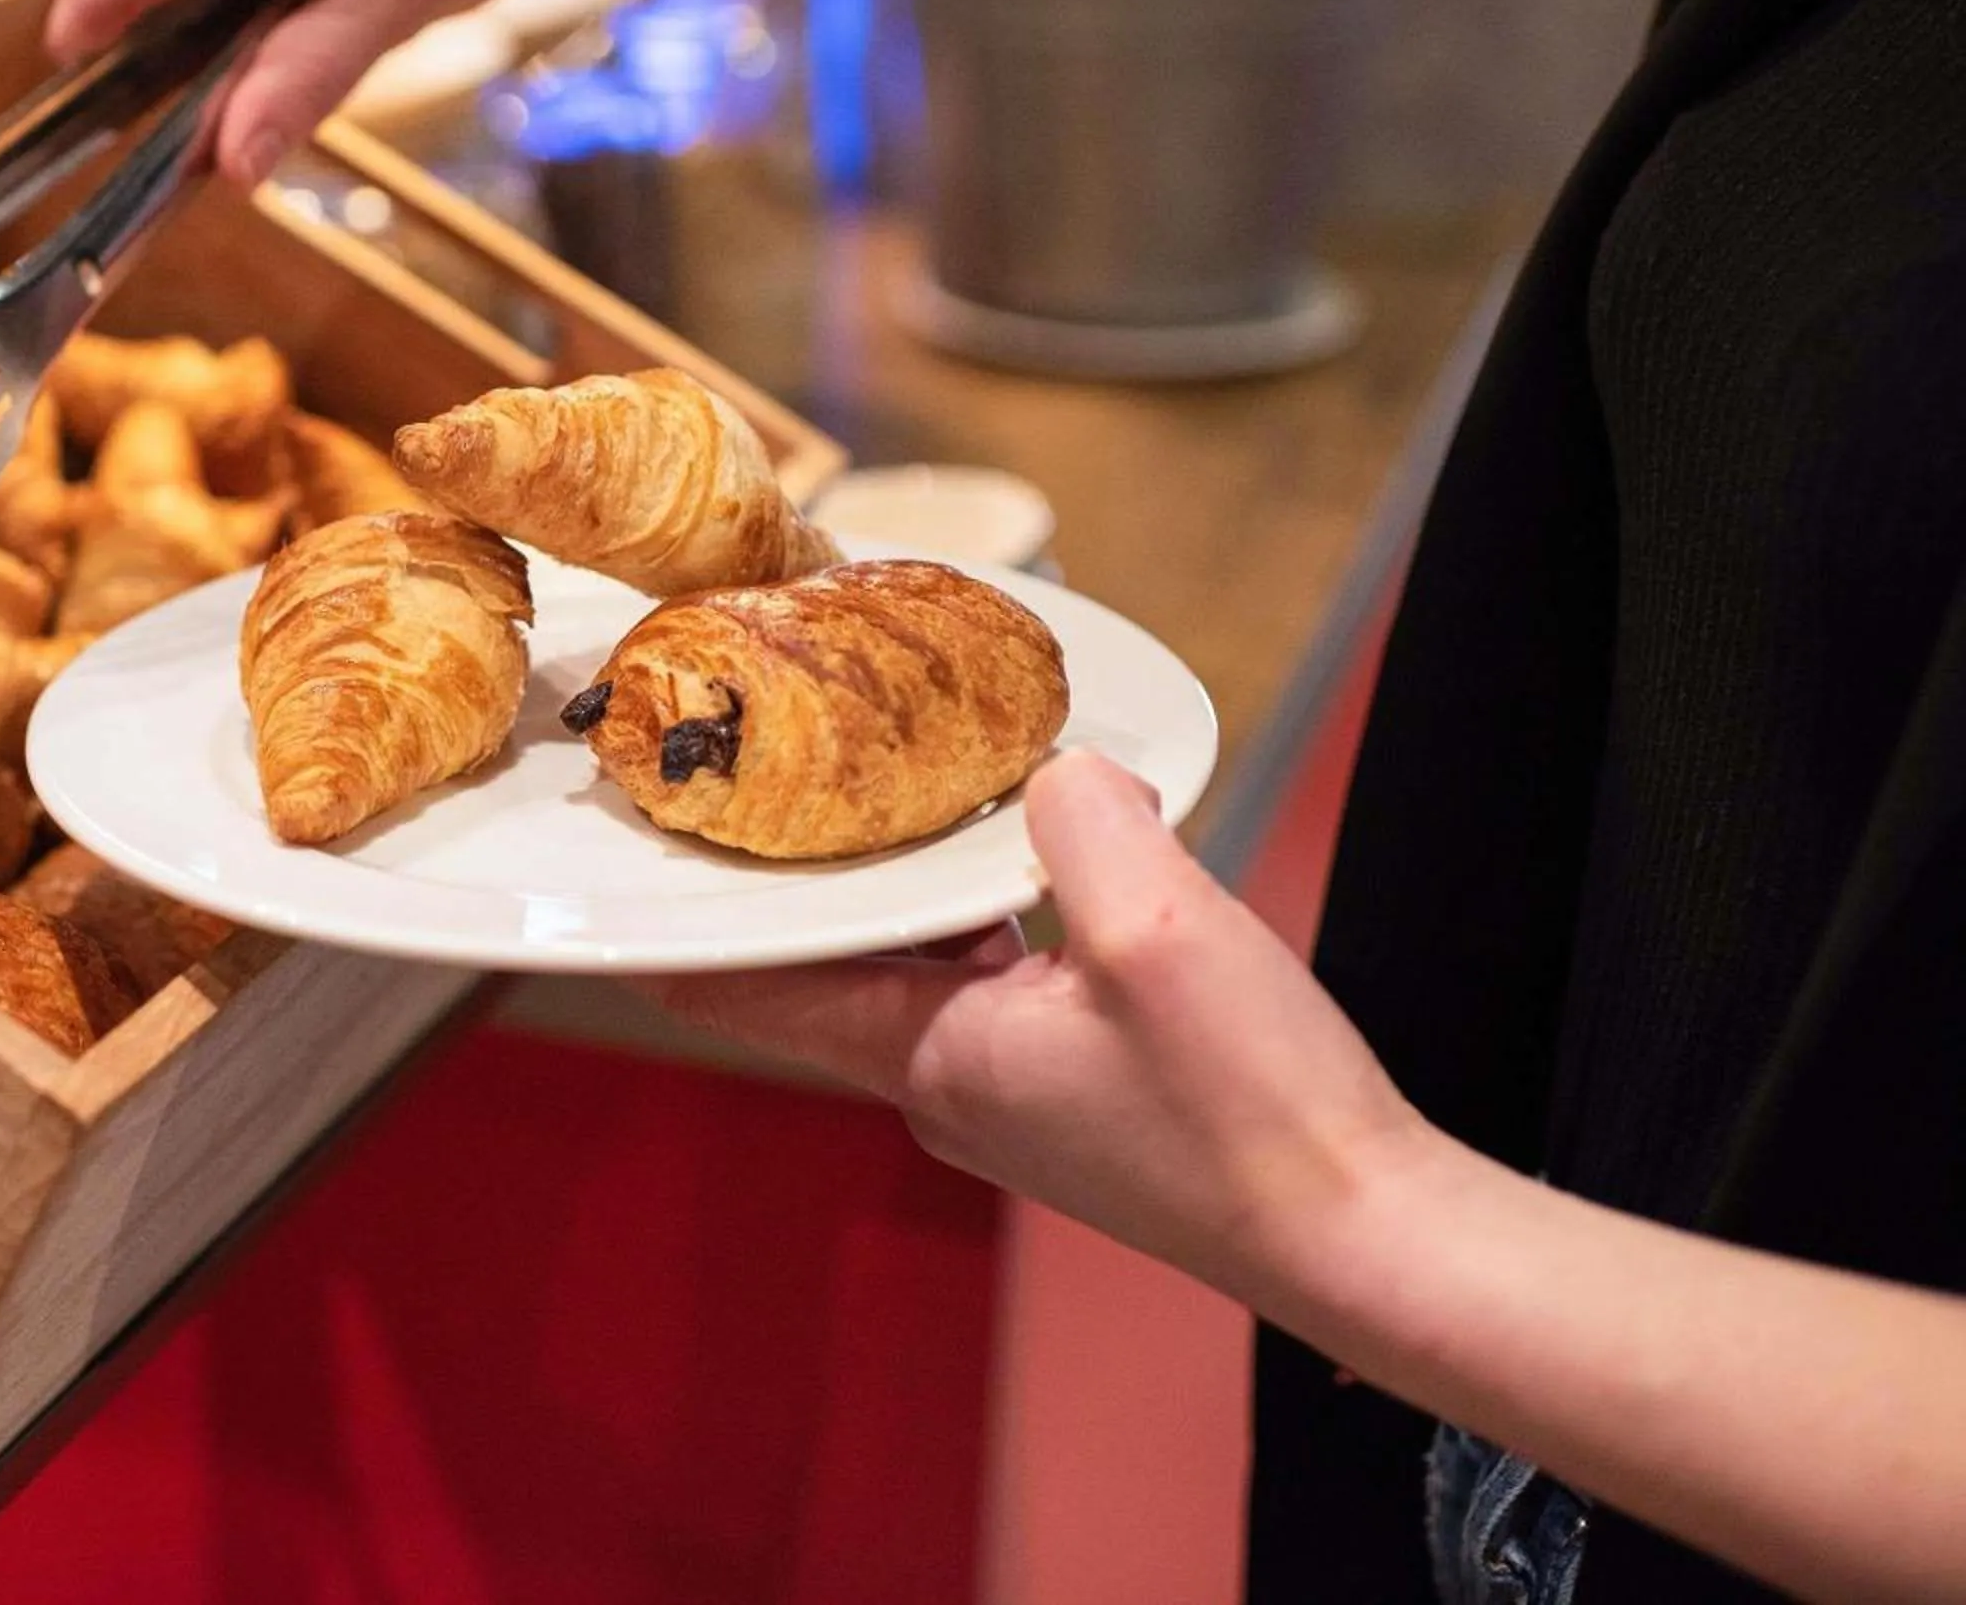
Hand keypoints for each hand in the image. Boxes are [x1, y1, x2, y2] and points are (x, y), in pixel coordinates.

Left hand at [633, 752, 1429, 1302]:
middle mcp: (947, 1084)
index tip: (624, 838)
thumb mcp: (1157, 924)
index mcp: (928, 1057)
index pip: (744, 988)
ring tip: (898, 778)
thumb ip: (1080, 820)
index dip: (673, 916)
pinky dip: (990, 910)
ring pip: (917, 961)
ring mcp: (1012, 1093)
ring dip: (905, 881)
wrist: (1366, 1235)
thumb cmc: (1256, 1113)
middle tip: (775, 756)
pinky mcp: (1079, 1088)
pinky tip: (1036, 853)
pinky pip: (996, 977)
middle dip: (802, 866)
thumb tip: (1058, 771)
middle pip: (830, 959)